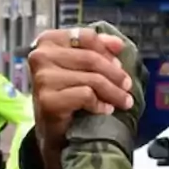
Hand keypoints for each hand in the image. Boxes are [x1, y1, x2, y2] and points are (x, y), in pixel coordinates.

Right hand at [28, 27, 133, 168]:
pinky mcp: (48, 100)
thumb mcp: (80, 67)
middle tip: (127, 86)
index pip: (85, 37)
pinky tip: (104, 109)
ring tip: (123, 101)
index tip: (120, 62)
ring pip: (92, 78)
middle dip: (115, 74)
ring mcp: (42, 78)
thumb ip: (96, 49)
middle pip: (91, 58)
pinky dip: (100, 104)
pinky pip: (86, 95)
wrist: (53, 132)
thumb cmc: (67, 95)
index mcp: (48, 41)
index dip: (107, 50)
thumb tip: (118, 44)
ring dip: (113, 92)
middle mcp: (40, 56)